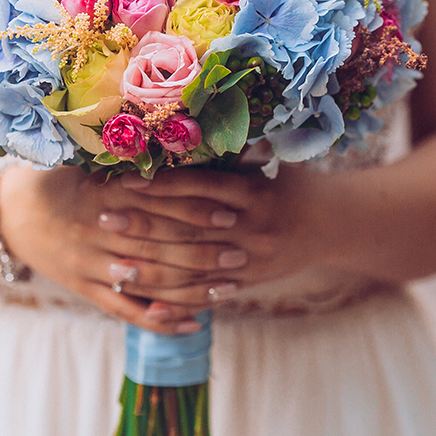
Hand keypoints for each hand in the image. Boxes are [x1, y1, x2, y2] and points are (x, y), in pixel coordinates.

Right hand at [0, 165, 249, 333]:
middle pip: (157, 246)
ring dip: (190, 288)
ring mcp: (90, 266)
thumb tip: (178, 142)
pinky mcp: (85, 290)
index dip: (193, 208)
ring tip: (229, 288)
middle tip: (242, 252)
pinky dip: (159, 320)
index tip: (230, 210)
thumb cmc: (59, 182)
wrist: (9, 215)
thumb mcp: (84, 162)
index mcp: (101, 195)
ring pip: (148, 283)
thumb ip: (126, 159)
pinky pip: (126, 311)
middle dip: (202, 251)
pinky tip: (193, 324)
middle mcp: (97, 232)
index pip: (155, 204)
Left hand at [113, 165, 333, 316]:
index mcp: (255, 192)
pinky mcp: (249, 283)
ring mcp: (250, 261)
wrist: (334, 225)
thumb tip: (188, 129)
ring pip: (193, 269)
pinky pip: (208, 296)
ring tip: (113, 266)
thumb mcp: (271, 162)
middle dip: (142, 226)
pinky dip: (177, 302)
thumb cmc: (294, 184)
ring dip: (151, 270)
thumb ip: (233, 153)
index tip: (124, 180)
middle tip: (102, 220)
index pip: (199, 188)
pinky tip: (148, 305)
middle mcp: (251, 228)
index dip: (160, 184)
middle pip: (188, 230)